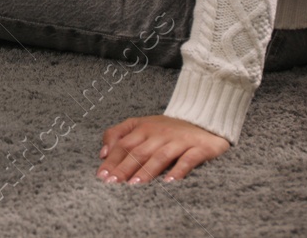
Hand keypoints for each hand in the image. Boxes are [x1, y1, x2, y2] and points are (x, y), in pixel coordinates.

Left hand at [97, 115, 229, 183]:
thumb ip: (119, 135)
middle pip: (138, 152)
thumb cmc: (168, 129)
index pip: (123, 145)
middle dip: (124, 168)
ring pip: (160, 156)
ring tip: (135, 185)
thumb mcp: (141, 126)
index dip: (112, 160)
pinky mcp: (199, 148)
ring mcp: (179, 140)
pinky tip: (169, 182)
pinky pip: (188, 159)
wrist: (205, 120)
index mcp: (143, 127)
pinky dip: (178, 170)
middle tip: (113, 184)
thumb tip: (102, 154)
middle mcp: (159, 133)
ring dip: (146, 171)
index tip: (102, 176)